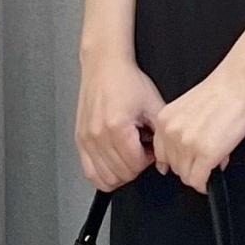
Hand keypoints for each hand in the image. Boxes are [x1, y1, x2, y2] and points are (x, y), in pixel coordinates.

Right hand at [75, 51, 164, 191]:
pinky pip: (89, 173)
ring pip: (105, 178)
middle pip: (121, 173)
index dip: (148, 160)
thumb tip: (165, 162)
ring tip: (127, 155)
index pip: (135, 164)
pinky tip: (114, 163)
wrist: (104, 66)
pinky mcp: (80, 140)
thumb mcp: (153, 105)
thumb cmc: (127, 81)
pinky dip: (103, 175)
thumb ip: (162, 136)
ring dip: (121, 172)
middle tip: (140, 150)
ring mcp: (86, 139)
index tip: (149, 148)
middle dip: (136, 166)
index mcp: (117, 126)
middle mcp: (98, 134)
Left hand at [146, 55, 244, 193]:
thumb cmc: (221, 91)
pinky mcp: (206, 153)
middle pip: (174, 167)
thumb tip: (187, 153)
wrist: (238, 82)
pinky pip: (199, 181)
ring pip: (186, 176)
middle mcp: (171, 133)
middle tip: (206, 160)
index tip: (184, 164)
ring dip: (200, 174)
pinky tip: (213, 176)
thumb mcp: (188, 109)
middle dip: (191, 167)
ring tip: (215, 161)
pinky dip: (205, 184)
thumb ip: (181, 130)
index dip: (176, 162)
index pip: (161, 154)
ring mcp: (187, 144)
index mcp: (165, 120)